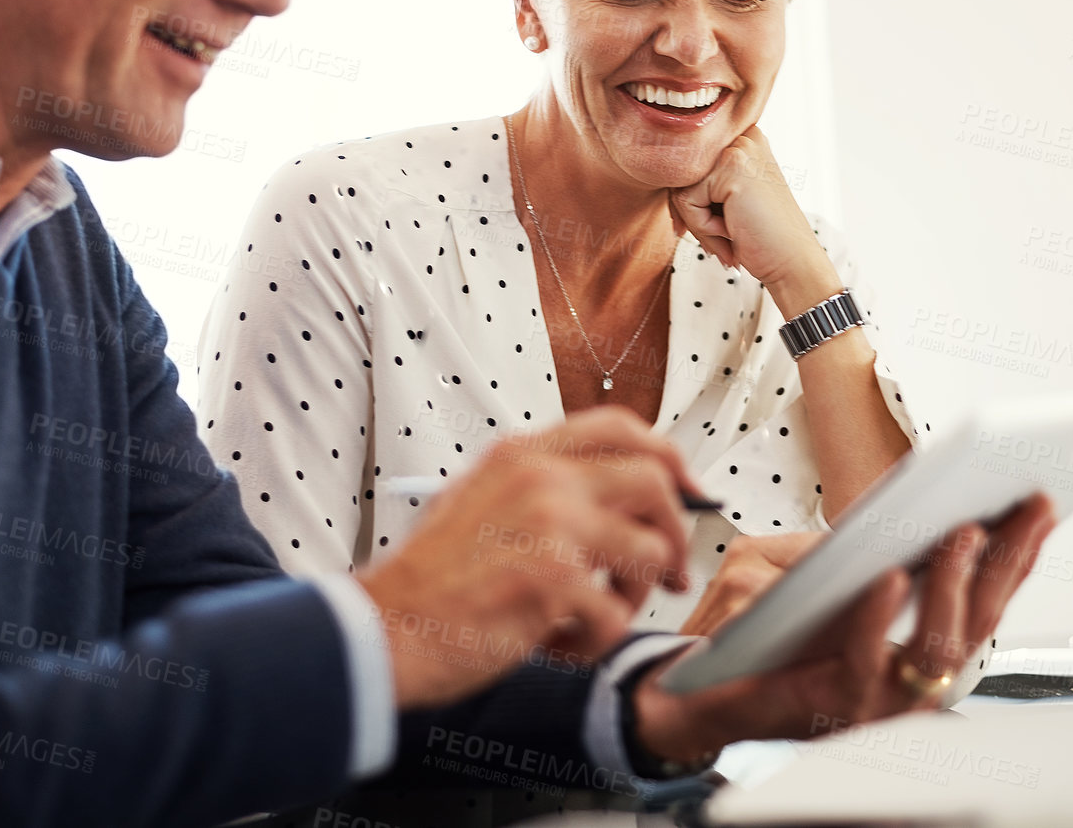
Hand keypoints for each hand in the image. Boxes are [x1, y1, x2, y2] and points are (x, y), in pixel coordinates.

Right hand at [355, 406, 700, 708]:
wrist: (385, 626)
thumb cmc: (430, 580)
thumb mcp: (479, 499)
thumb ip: (541, 487)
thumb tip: (615, 497)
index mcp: (523, 455)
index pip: (620, 427)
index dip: (668, 458)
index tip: (686, 490)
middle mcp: (541, 479)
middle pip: (654, 483)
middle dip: (674, 533)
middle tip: (669, 573)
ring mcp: (550, 525)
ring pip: (648, 552)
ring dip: (633, 597)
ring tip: (592, 618)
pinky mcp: (553, 579)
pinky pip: (616, 615)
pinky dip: (594, 642)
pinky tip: (557, 644)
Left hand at [631, 495, 1056, 762]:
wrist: (686, 685)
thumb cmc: (749, 628)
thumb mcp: (801, 568)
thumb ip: (846, 547)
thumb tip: (896, 512)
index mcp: (908, 643)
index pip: (980, 600)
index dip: (1015, 555)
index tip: (1040, 501)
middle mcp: (904, 679)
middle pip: (977, 625)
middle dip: (1007, 563)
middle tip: (1023, 507)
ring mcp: (872, 700)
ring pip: (935, 651)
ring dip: (953, 587)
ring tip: (960, 532)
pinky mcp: (829, 708)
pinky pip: (866, 665)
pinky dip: (879, 619)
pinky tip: (886, 577)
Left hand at [666, 126, 837, 311]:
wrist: (793, 263)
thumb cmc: (759, 236)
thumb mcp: (726, 199)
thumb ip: (699, 180)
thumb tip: (654, 170)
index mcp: (744, 138)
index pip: (690, 165)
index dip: (689, 201)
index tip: (700, 227)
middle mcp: (743, 135)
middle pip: (681, 174)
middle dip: (691, 213)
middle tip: (722, 237)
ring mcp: (739, 149)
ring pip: (681, 189)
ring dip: (698, 223)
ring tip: (731, 235)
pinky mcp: (732, 168)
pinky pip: (688, 202)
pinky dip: (703, 227)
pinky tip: (734, 232)